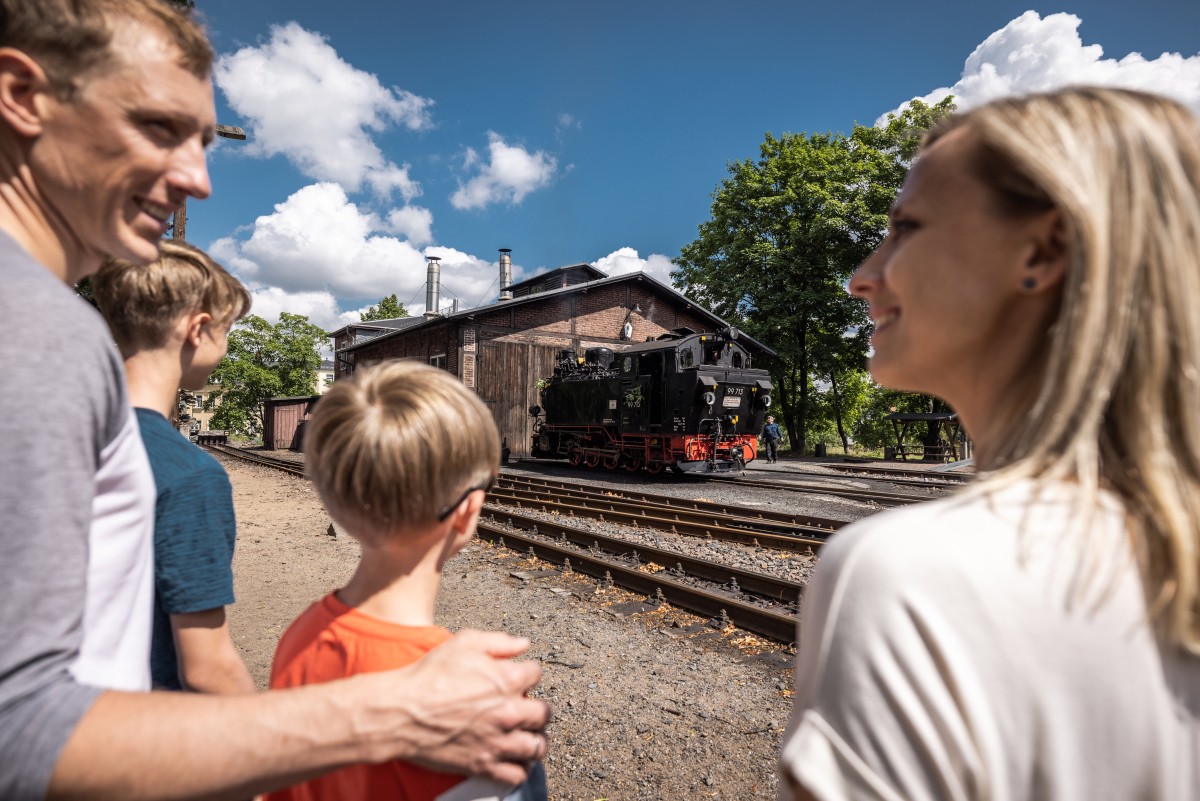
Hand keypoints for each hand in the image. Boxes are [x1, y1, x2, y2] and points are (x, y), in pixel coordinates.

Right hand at [352, 629, 549, 785]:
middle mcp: (509, 712)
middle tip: (525, 708)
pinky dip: (519, 769)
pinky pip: (516, 775)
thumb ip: (499, 641)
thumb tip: (523, 644)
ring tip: (526, 736)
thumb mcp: (464, 643)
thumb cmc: (428, 676)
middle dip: (537, 708)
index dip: (528, 673)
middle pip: (544, 713)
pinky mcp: (484, 765)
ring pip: (536, 747)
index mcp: (508, 680)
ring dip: (534, 740)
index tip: (519, 678)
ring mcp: (498, 741)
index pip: (537, 674)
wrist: (400, 713)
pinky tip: (513, 759)